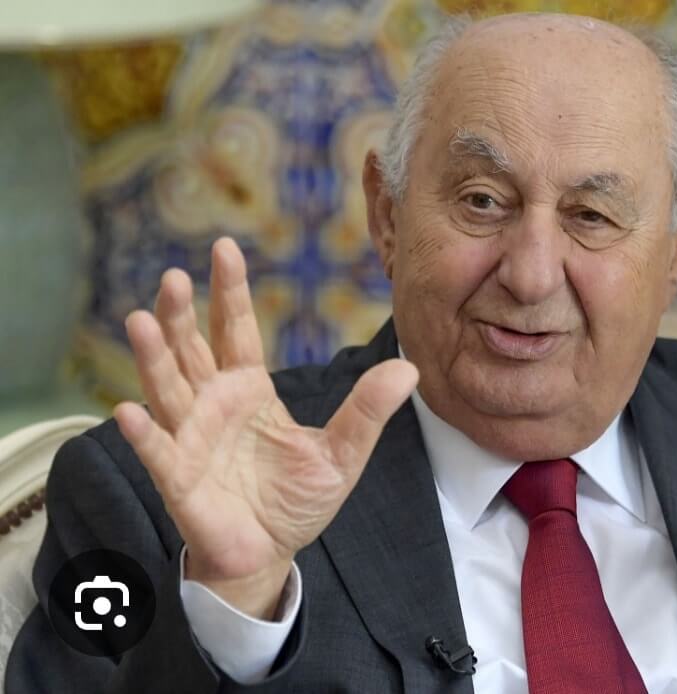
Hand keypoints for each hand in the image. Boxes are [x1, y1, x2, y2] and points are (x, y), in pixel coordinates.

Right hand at [114, 238, 417, 618]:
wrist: (270, 554)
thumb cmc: (298, 500)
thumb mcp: (343, 454)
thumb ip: (368, 411)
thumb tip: (409, 368)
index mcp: (250, 392)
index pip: (235, 331)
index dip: (229, 291)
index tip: (224, 248)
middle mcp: (212, 405)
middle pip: (192, 349)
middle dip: (180, 314)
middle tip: (173, 278)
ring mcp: (190, 438)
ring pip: (167, 389)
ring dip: (154, 357)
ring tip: (141, 320)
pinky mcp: (178, 479)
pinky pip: (158, 452)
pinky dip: (144, 433)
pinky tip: (130, 412)